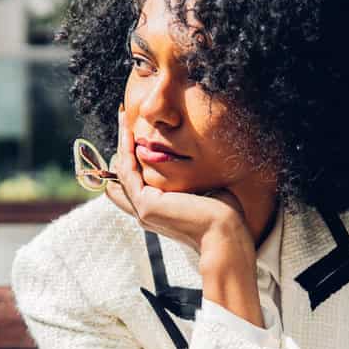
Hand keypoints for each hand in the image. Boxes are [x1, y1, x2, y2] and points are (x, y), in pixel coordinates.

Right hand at [104, 106, 252, 254]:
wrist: (226, 233)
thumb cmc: (223, 214)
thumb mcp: (201, 188)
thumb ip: (186, 174)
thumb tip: (188, 154)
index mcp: (157, 211)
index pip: (133, 182)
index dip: (130, 157)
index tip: (134, 131)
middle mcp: (145, 211)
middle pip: (122, 174)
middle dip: (122, 145)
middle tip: (123, 116)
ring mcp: (143, 210)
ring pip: (123, 170)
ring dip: (122, 142)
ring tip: (123, 115)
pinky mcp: (146, 205)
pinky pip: (128, 172)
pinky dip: (127, 150)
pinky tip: (130, 132)